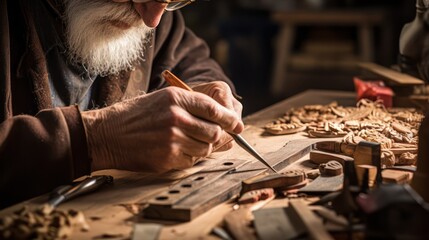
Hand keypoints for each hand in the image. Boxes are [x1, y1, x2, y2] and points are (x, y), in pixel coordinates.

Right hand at [81, 87, 243, 172]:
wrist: (107, 134)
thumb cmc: (135, 116)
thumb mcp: (162, 99)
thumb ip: (191, 106)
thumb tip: (220, 118)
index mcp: (176, 98)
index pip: (214, 109)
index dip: (230, 118)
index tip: (238, 125)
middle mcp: (176, 117)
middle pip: (215, 132)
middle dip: (219, 136)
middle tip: (215, 137)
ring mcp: (172, 139)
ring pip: (206, 148)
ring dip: (204, 147)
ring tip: (189, 142)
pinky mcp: (168, 158)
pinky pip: (192, 161)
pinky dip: (190, 157)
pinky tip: (177, 150)